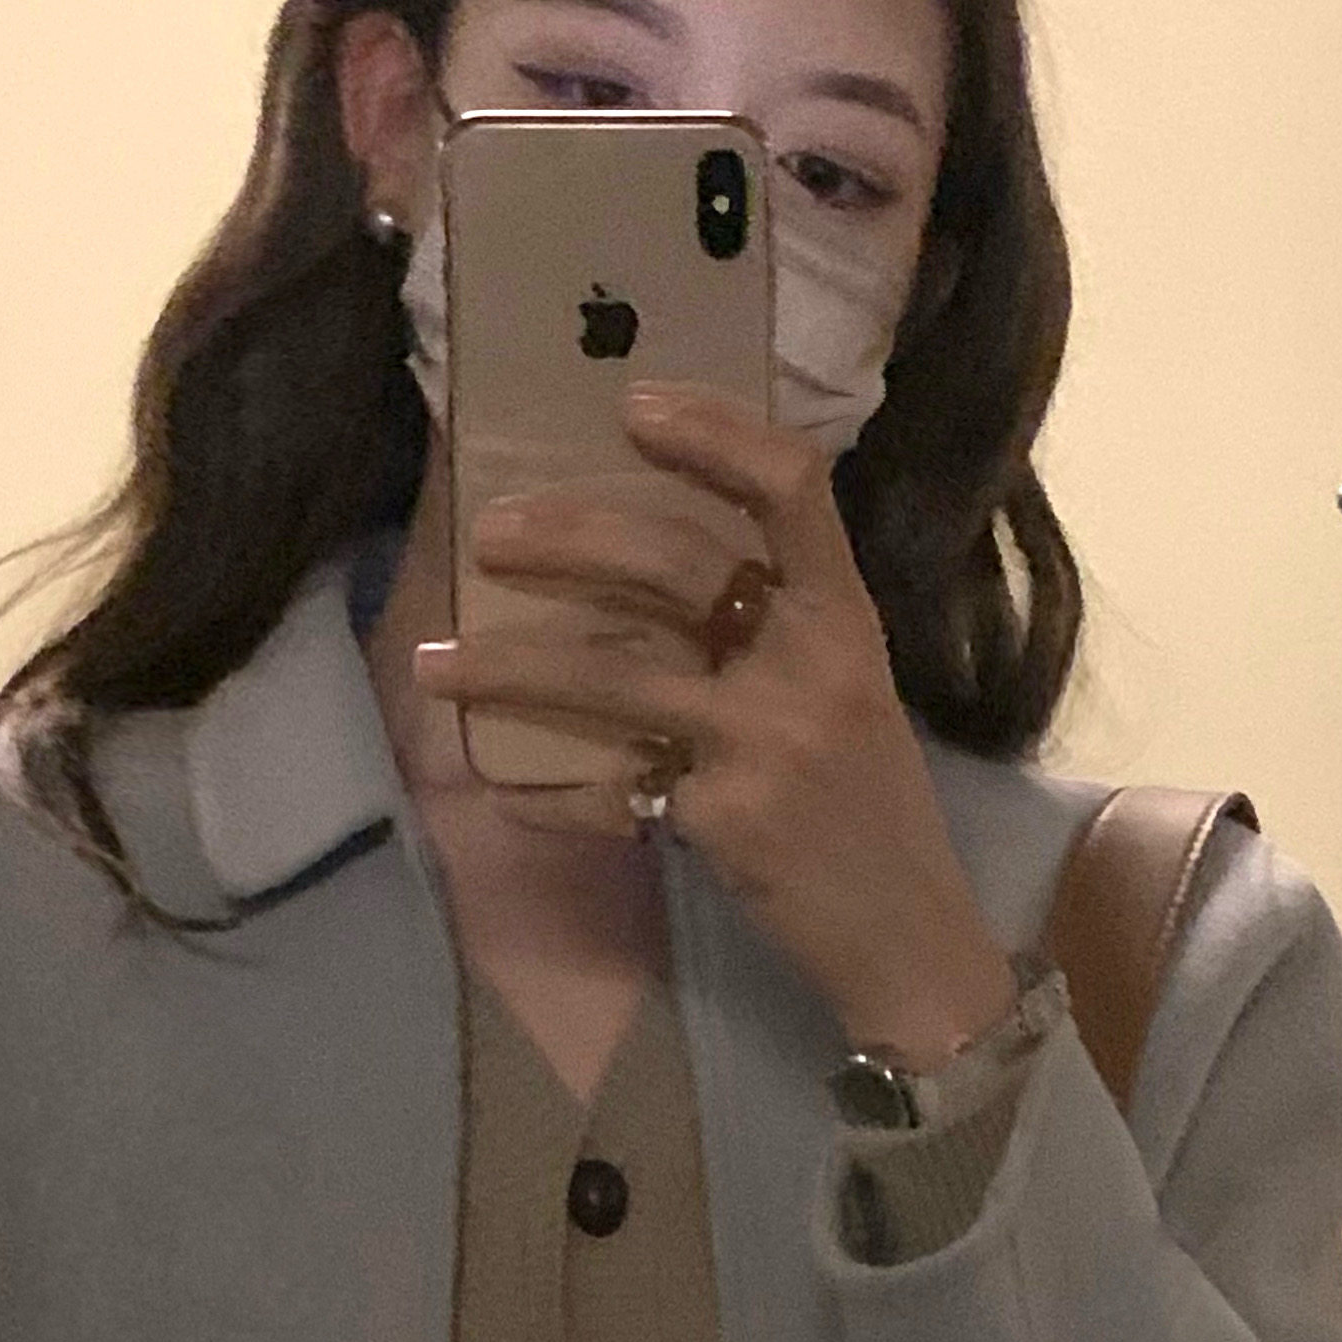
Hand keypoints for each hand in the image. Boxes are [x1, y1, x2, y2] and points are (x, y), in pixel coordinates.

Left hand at [419, 384, 1020, 1066]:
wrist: (908, 936)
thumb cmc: (868, 807)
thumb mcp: (849, 693)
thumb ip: (777, 629)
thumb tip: (648, 567)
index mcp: (847, 617)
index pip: (792, 486)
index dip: (712, 431)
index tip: (631, 404)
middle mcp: (811, 664)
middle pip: (674, 562)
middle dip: (566, 537)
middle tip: (490, 536)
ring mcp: (765, 741)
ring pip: (612, 675)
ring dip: (507, 665)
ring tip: (434, 662)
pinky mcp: (722, 818)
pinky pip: (607, 788)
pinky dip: (545, 793)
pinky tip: (503, 789)